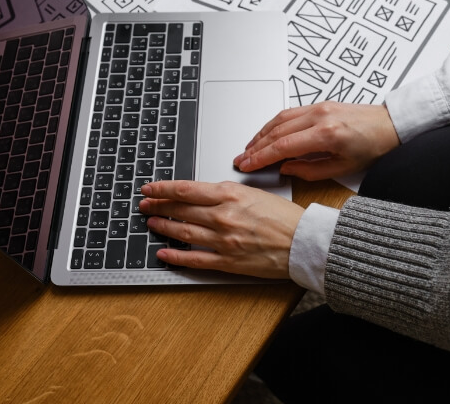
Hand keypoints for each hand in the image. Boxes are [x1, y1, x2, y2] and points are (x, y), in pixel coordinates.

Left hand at [138, 180, 303, 278]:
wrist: (304, 241)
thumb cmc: (285, 217)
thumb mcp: (254, 193)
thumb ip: (227, 194)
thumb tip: (204, 195)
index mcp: (231, 195)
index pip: (187, 190)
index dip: (163, 189)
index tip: (150, 188)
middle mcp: (224, 216)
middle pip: (181, 210)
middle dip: (159, 206)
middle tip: (145, 205)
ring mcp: (224, 240)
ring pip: (184, 232)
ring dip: (164, 227)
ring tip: (152, 223)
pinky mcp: (228, 261)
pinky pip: (195, 259)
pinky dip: (176, 256)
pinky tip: (164, 253)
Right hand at [233, 102, 399, 180]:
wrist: (390, 125)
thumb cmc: (374, 146)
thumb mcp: (343, 168)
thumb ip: (310, 170)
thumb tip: (286, 169)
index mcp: (326, 134)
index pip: (283, 146)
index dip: (261, 157)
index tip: (247, 165)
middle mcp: (320, 116)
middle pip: (277, 132)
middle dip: (255, 147)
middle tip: (241, 159)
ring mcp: (319, 107)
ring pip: (280, 119)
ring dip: (261, 134)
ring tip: (249, 148)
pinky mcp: (319, 104)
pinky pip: (289, 112)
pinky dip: (273, 124)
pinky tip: (266, 133)